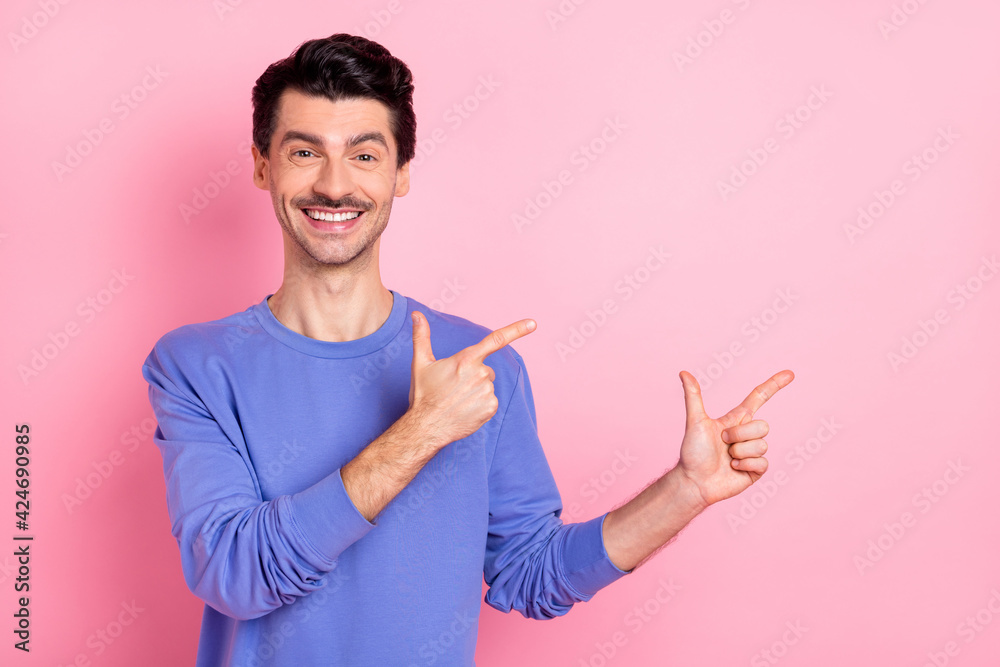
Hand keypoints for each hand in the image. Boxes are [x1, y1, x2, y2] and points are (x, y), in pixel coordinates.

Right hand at [408, 311, 535, 448]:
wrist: (425, 427)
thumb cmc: (423, 394)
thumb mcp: (421, 363)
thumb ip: (421, 336)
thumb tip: (416, 314)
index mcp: (466, 359)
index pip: (496, 339)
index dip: (517, 330)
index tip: (533, 323)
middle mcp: (480, 373)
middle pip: (486, 369)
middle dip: (474, 375)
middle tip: (454, 387)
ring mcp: (487, 392)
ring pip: (487, 386)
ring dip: (477, 391)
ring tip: (458, 400)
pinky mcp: (491, 408)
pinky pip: (490, 401)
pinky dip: (480, 405)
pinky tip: (466, 409)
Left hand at [675, 369, 794, 507]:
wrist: (694, 481)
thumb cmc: (693, 452)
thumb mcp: (695, 422)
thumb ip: (693, 397)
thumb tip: (683, 373)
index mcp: (736, 419)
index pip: (759, 398)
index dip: (774, 385)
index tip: (790, 374)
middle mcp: (747, 434)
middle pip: (762, 425)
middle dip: (740, 434)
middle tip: (723, 442)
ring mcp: (753, 452)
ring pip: (762, 444)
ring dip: (740, 452)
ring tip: (726, 457)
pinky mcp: (756, 470)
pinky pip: (762, 462)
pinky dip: (744, 465)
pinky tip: (732, 468)